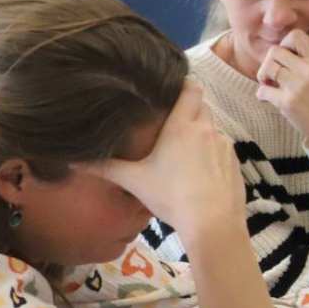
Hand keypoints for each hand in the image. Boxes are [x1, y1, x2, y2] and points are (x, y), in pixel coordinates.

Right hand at [92, 82, 243, 231]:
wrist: (213, 223)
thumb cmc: (172, 197)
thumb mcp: (135, 181)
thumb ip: (105, 168)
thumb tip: (72, 161)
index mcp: (182, 126)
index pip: (191, 89)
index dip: (185, 84)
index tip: (173, 87)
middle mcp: (207, 129)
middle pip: (202, 106)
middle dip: (190, 108)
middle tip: (172, 119)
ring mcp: (225, 145)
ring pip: (213, 127)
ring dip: (201, 131)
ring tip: (184, 147)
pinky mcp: (235, 162)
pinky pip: (223, 147)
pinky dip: (213, 151)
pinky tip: (201, 168)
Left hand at [254, 30, 308, 161]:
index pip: (295, 36)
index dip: (286, 43)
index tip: (287, 56)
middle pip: (275, 51)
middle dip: (270, 61)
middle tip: (274, 72)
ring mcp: (297, 87)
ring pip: (267, 68)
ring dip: (263, 76)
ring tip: (270, 83)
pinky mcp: (287, 103)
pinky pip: (262, 90)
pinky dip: (262, 94)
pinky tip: (269, 98)